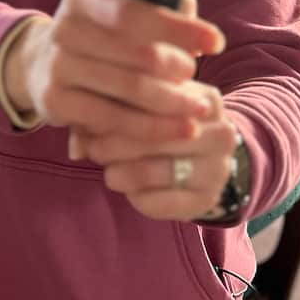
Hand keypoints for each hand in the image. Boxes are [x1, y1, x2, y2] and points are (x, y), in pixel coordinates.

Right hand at [2, 0, 224, 142]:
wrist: (43, 64)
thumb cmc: (102, 36)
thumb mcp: (121, 13)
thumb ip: (159, 14)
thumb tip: (197, 24)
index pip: (135, 12)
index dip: (178, 28)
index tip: (215, 43)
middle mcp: (64, 27)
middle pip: (137, 53)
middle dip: (178, 68)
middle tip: (199, 79)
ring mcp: (56, 65)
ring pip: (130, 89)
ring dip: (172, 102)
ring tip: (199, 108)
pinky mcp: (54, 101)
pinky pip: (113, 119)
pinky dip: (151, 127)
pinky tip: (177, 128)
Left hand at [83, 83, 238, 220]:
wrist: (205, 162)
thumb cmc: (165, 126)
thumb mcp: (146, 108)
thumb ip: (114, 109)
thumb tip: (78, 137)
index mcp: (205, 98)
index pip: (153, 100)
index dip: (115, 109)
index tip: (89, 118)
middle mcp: (220, 131)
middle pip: (153, 136)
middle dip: (113, 143)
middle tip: (90, 148)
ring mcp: (218, 168)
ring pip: (152, 171)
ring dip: (119, 172)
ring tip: (106, 170)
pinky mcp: (207, 200)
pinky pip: (160, 202)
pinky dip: (135, 197)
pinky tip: (127, 189)